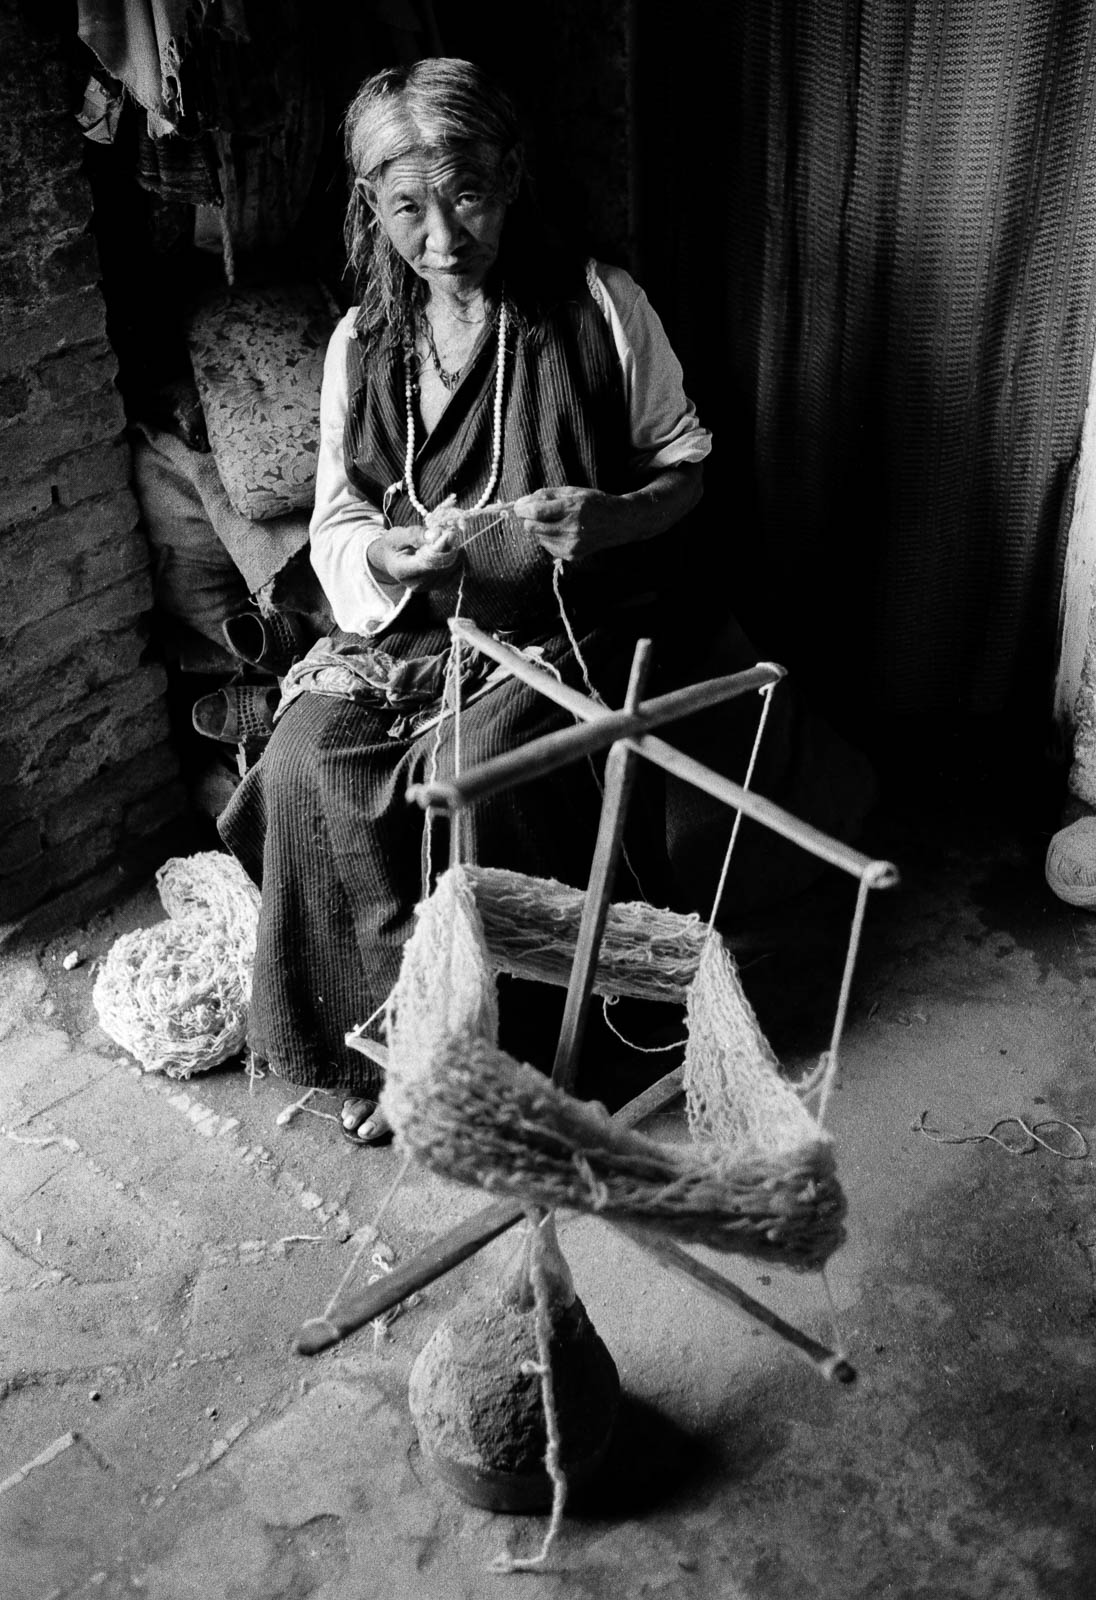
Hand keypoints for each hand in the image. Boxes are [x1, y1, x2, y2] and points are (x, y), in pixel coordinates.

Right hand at [368, 523, 459, 590]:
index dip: (442, 547)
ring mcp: (428, 587)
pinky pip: (455, 573)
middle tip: (451, 532)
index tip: (450, 532)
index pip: (428, 562)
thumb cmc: (393, 546)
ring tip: (448, 540)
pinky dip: (457, 559)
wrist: (390, 560)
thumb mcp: (397, 535)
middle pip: (442, 566)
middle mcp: (417, 583)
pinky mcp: (438, 586)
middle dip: (450, 548)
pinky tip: (451, 549)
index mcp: (403, 571)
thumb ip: (415, 535)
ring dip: (455, 553)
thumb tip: (436, 534)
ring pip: (452, 569)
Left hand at [512, 486, 629, 561]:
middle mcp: (571, 529)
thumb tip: (522, 502)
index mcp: (572, 508)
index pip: (536, 512)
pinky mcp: (571, 555)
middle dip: (528, 519)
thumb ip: (547, 495)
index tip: (518, 506)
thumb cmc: (594, 502)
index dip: (522, 508)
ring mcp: (571, 545)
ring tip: (556, 521)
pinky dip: (548, 538)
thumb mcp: (573, 491)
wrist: (619, 522)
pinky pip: (547, 546)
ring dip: (540, 528)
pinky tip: (562, 531)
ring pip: (538, 537)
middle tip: (534, 512)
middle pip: (532, 527)